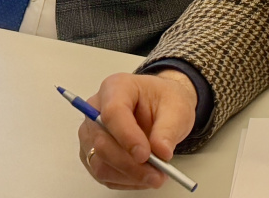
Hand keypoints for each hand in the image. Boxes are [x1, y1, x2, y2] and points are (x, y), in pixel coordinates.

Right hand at [78, 71, 196, 189]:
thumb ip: (169, 129)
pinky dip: (124, 180)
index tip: (146, 155)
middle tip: (157, 174)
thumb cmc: (165, 100)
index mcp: (116, 87)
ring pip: (99, 163)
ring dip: (128, 176)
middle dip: (129, 164)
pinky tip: (144, 178)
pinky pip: (103, 174)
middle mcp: (95, 109)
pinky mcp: (92, 153)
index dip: (127, 136)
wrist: (160, 106)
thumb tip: (161, 152)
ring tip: (155, 177)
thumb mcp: (177, 107)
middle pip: (102, 142)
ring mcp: (90, 133)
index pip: (112, 113)